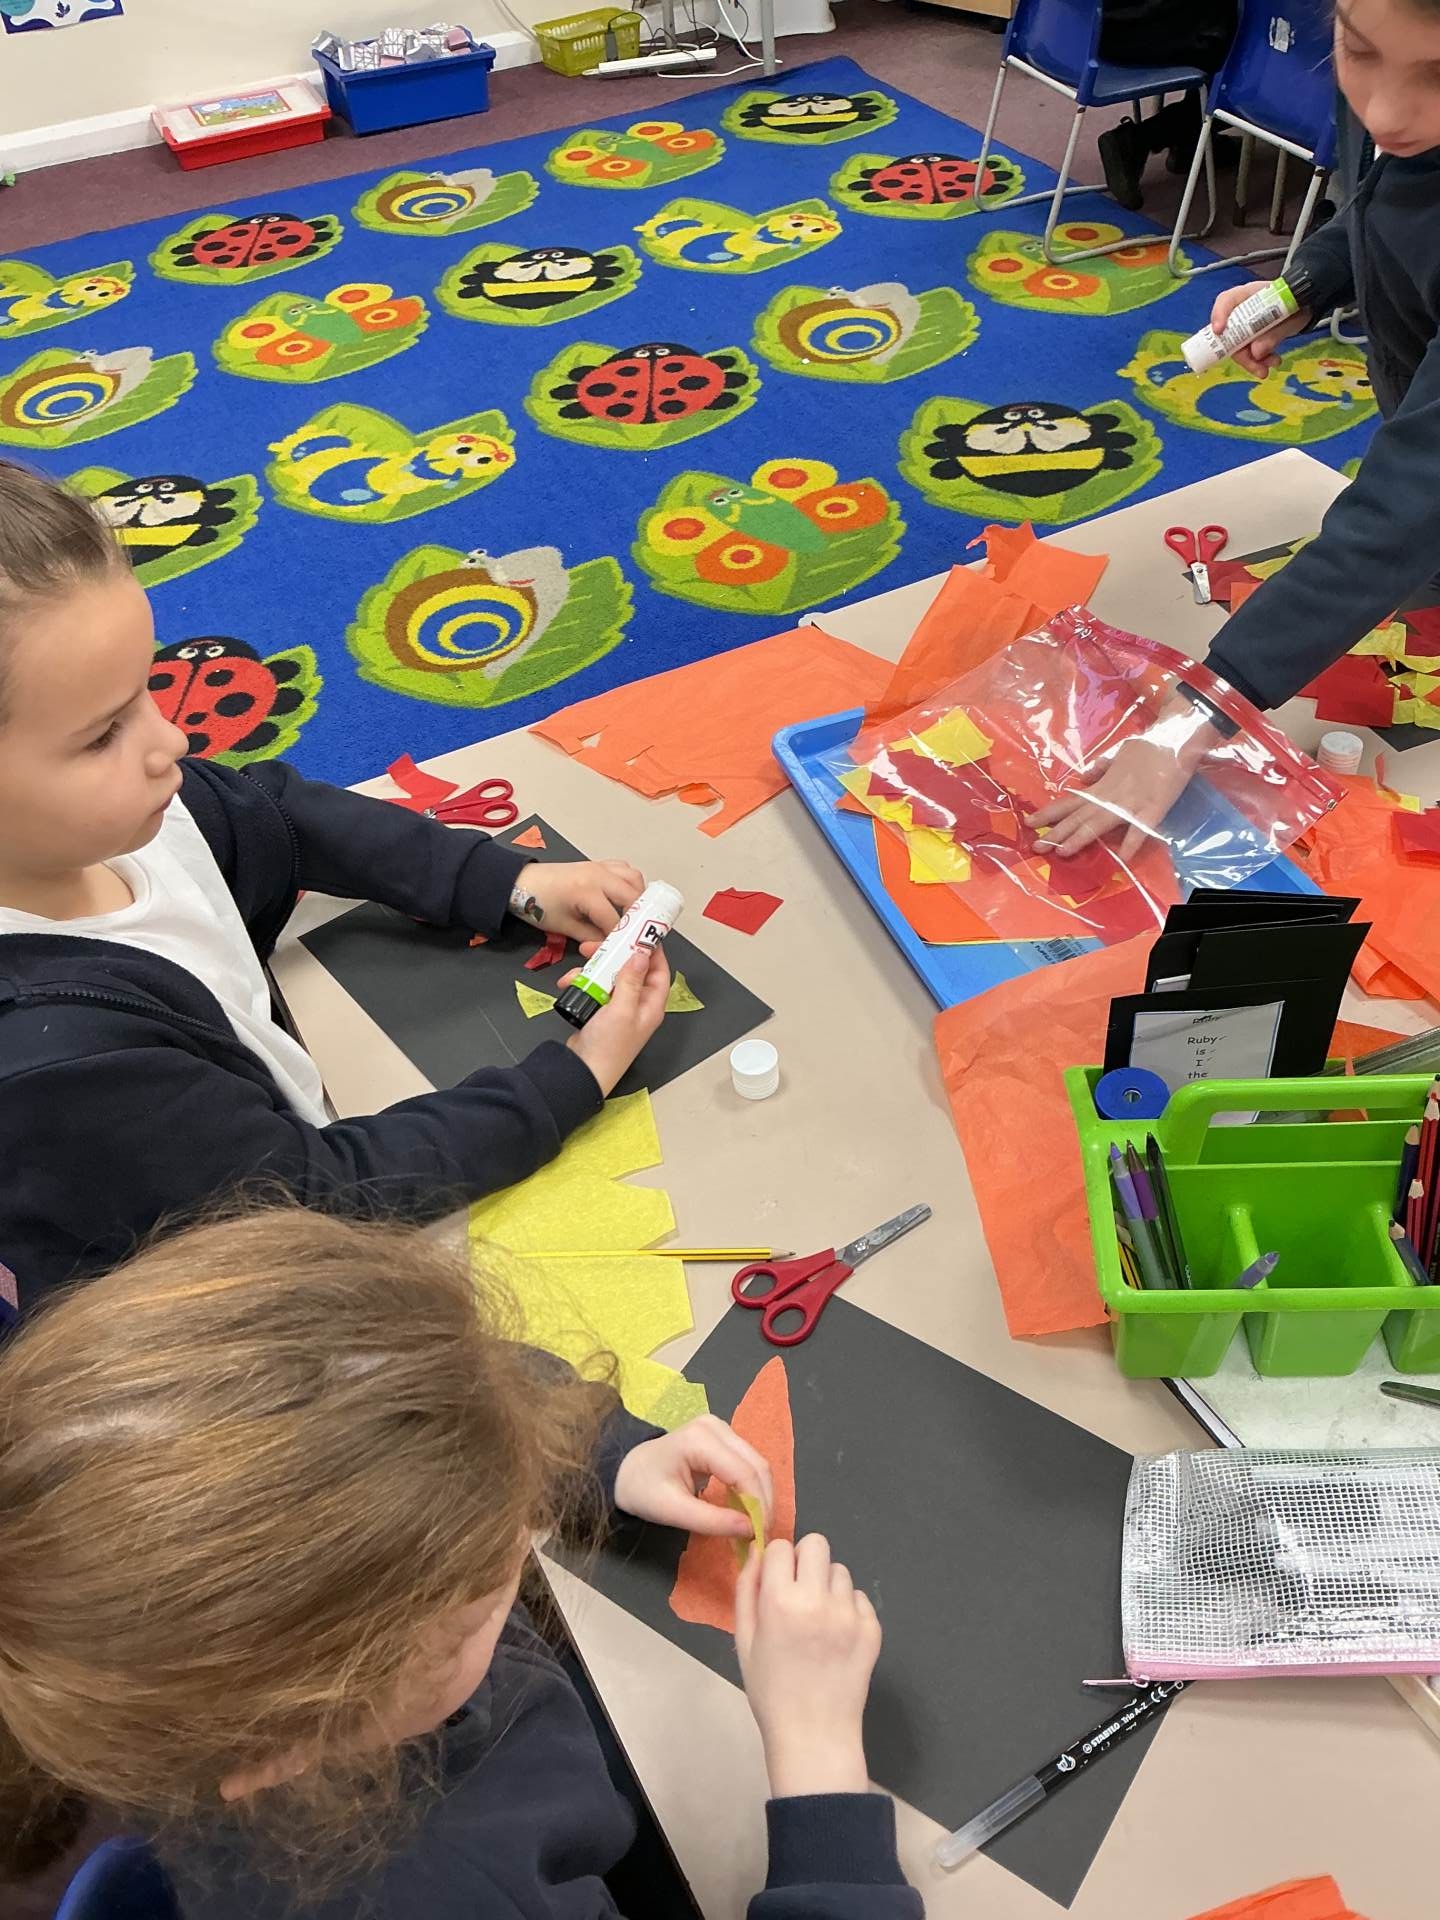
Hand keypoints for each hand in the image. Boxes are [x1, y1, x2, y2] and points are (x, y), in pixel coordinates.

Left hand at [510, 859, 643, 940]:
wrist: (521, 882)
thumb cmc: (539, 904)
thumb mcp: (564, 927)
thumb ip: (591, 937)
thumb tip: (610, 945)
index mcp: (586, 891)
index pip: (614, 918)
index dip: (621, 937)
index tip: (624, 947)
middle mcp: (598, 875)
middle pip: (632, 896)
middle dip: (638, 918)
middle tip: (637, 934)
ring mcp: (600, 866)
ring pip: (634, 879)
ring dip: (638, 897)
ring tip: (634, 917)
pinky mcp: (599, 864)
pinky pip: (625, 869)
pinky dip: (630, 883)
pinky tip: (625, 898)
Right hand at [564, 946, 669, 1097]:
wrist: (582, 1071)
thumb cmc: (608, 1046)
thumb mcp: (622, 1009)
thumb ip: (632, 980)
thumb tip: (642, 955)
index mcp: (651, 1005)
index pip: (659, 970)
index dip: (652, 950)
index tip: (639, 932)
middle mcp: (637, 1005)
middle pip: (631, 970)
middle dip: (614, 955)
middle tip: (598, 944)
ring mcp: (618, 1008)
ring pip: (609, 976)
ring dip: (593, 969)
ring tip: (577, 966)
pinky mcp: (600, 1011)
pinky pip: (594, 988)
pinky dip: (582, 983)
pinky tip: (569, 983)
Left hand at [612, 1414, 774, 1536]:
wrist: (625, 1471)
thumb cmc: (642, 1489)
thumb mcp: (672, 1511)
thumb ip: (712, 1521)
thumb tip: (751, 1531)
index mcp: (700, 1439)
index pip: (744, 1472)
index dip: (758, 1505)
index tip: (760, 1538)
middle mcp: (716, 1426)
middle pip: (757, 1465)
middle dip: (764, 1502)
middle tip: (761, 1536)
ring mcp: (721, 1429)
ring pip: (757, 1464)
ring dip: (761, 1496)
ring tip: (756, 1527)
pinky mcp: (723, 1438)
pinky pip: (748, 1463)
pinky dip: (752, 1488)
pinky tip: (748, 1510)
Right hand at [735, 1535, 879, 1799]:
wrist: (814, 1735)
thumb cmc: (771, 1691)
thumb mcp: (744, 1641)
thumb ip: (747, 1590)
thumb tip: (756, 1551)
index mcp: (781, 1601)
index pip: (781, 1547)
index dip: (776, 1563)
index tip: (776, 1583)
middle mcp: (818, 1600)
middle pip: (817, 1544)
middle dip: (805, 1561)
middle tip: (799, 1592)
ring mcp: (850, 1614)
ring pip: (839, 1571)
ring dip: (827, 1586)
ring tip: (818, 1621)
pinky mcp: (873, 1629)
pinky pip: (859, 1598)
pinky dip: (848, 1609)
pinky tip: (836, 1638)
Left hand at [1026, 701, 1221, 860]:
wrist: (1177, 738)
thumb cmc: (1149, 746)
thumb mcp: (1118, 753)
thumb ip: (1100, 768)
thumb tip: (1082, 779)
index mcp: (1103, 784)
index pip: (1070, 801)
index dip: (1049, 813)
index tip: (1028, 822)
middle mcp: (1111, 795)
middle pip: (1079, 816)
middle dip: (1057, 832)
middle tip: (1036, 847)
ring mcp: (1131, 803)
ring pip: (1101, 823)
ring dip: (1081, 838)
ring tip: (1062, 852)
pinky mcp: (1153, 809)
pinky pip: (1140, 829)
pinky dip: (1131, 842)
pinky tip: (1121, 858)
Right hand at [1209, 280, 1309, 376]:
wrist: (1306, 309)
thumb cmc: (1298, 304)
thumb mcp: (1292, 318)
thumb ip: (1275, 333)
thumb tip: (1256, 352)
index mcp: (1250, 294)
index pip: (1226, 300)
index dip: (1219, 314)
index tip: (1219, 332)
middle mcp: (1242, 310)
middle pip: (1229, 332)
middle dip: (1240, 353)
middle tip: (1256, 365)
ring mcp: (1244, 326)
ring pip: (1237, 347)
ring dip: (1252, 361)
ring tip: (1269, 366)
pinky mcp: (1249, 340)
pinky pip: (1246, 354)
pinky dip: (1258, 363)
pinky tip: (1273, 362)